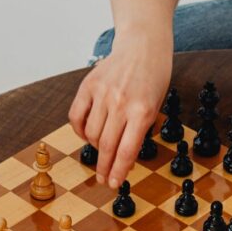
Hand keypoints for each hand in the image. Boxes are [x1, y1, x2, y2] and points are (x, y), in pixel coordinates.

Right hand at [69, 33, 171, 188]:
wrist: (142, 46)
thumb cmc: (153, 78)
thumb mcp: (155, 107)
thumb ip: (139, 131)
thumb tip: (123, 160)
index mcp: (143, 110)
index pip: (126, 151)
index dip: (118, 172)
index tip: (113, 184)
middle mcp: (121, 103)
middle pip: (107, 146)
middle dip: (105, 168)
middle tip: (104, 178)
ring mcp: (102, 93)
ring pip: (91, 134)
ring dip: (96, 147)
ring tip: (103, 148)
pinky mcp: (88, 85)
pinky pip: (76, 116)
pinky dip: (80, 130)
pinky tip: (88, 134)